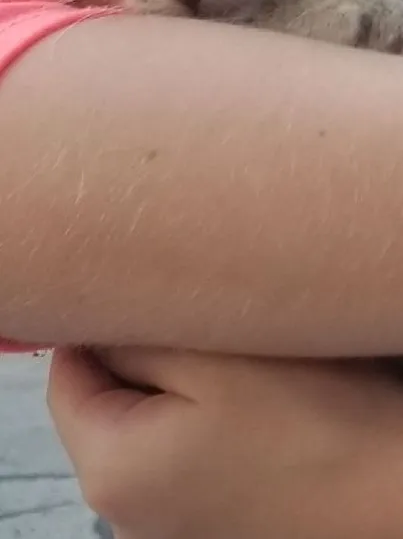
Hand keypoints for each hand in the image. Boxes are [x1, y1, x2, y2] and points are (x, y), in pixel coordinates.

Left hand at [48, 348, 402, 538]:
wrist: (394, 490)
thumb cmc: (311, 420)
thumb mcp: (209, 356)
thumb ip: (131, 337)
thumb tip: (94, 322)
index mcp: (111, 473)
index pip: (67, 377)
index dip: (102, 325)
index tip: (149, 298)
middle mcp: (127, 515)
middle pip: (107, 404)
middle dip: (143, 357)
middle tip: (202, 328)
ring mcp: (169, 526)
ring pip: (148, 426)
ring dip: (177, 388)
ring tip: (231, 368)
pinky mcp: (210, 523)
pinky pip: (182, 455)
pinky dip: (203, 422)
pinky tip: (250, 408)